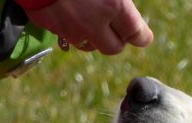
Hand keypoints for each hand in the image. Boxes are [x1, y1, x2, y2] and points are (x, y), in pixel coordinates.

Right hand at [25, 0, 153, 54]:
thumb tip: (123, 8)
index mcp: (114, 5)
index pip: (137, 36)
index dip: (141, 36)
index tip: (142, 35)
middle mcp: (93, 22)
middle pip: (114, 48)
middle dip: (116, 39)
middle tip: (115, 26)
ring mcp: (69, 27)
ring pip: (88, 44)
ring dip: (92, 35)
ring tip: (89, 16)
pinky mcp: (49, 25)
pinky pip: (64, 34)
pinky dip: (69, 27)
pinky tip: (67, 10)